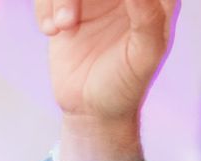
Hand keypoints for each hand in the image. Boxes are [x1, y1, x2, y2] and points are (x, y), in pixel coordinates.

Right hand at [34, 0, 177, 160]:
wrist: (90, 110)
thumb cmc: (125, 86)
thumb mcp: (144, 55)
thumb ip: (147, 17)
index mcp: (155, 0)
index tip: (108, 6)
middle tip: (73, 16)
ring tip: (64, 26)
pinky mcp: (67, 5)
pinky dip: (44, 6)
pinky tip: (53, 31)